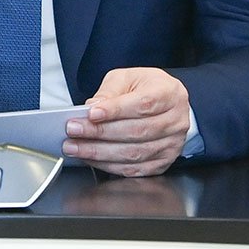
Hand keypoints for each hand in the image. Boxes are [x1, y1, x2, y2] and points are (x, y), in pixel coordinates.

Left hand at [63, 66, 190, 175]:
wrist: (167, 104)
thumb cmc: (146, 88)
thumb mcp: (128, 78)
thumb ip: (110, 91)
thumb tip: (92, 108)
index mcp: (169, 94)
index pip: (142, 104)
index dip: (115, 111)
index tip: (91, 114)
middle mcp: (175, 121)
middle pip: (136, 131)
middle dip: (100, 133)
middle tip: (74, 131)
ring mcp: (172, 145)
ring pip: (134, 154)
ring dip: (100, 153)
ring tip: (76, 147)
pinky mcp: (164, 163)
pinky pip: (135, 169)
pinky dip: (110, 166)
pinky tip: (92, 159)